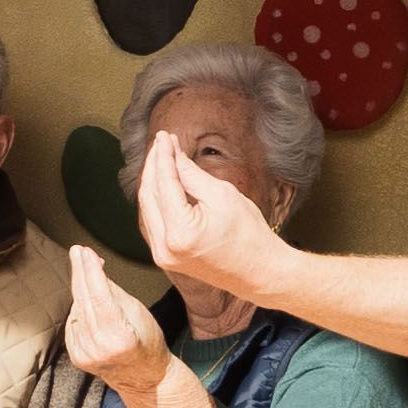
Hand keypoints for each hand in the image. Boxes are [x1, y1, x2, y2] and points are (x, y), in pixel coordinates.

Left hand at [64, 248, 174, 407]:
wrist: (144, 377)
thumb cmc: (146, 341)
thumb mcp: (136, 310)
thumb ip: (112, 288)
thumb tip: (93, 264)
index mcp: (119, 337)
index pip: (99, 296)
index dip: (90, 271)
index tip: (84, 252)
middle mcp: (99, 348)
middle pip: (84, 301)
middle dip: (80, 273)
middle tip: (78, 251)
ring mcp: (85, 355)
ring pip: (77, 310)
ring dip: (82, 291)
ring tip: (91, 278)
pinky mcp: (77, 357)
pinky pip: (73, 323)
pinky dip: (80, 311)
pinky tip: (90, 306)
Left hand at [134, 133, 290, 307]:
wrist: (259, 271)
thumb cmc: (249, 235)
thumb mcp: (222, 195)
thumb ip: (191, 174)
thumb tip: (173, 155)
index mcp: (180, 232)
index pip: (164, 183)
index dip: (163, 156)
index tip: (165, 136)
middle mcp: (165, 248)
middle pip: (149, 196)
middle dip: (154, 166)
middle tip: (163, 143)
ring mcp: (163, 256)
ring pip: (148, 208)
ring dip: (153, 181)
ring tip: (164, 158)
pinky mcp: (165, 257)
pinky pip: (154, 222)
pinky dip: (158, 200)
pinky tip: (165, 182)